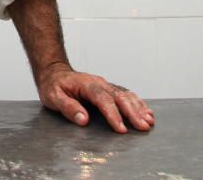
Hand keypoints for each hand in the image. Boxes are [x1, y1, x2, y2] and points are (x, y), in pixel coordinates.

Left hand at [36, 64, 153, 133]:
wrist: (54, 72)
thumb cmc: (54, 86)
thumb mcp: (53, 97)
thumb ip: (68, 107)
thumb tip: (83, 119)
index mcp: (87, 85)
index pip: (103, 100)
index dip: (113, 115)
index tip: (121, 129)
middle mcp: (100, 83)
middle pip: (119, 97)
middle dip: (133, 112)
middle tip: (143, 126)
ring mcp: (106, 85)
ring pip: (126, 95)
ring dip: (138, 108)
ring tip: (149, 121)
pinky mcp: (109, 89)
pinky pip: (126, 95)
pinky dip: (138, 103)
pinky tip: (146, 111)